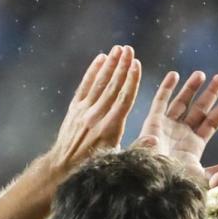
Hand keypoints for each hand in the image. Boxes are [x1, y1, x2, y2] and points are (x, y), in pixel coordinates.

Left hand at [45, 45, 141, 176]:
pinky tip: (100, 59)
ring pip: (99, 83)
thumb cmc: (94, 168)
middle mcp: (96, 116)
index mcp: (110, 129)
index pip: (123, 99)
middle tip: (129, 49)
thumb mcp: (118, 161)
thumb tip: (155, 141)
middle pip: (112, 86)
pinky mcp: (74, 109)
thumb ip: (136, 149)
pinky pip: (84, 86)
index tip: (136, 64)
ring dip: (109, 64)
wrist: (62, 169)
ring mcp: (83, 111)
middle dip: (121, 66)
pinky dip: (92, 72)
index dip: (131, 80)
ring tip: (118, 49)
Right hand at [138, 70, 217, 183]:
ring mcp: (167, 127)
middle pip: (198, 109)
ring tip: (201, 74)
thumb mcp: (205, 176)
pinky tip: (174, 74)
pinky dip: (166, 88)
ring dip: (190, 88)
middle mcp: (181, 134)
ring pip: (181, 102)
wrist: (154, 183)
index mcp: (194, 145)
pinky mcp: (152, 122)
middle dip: (209, 94)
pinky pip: (160, 101)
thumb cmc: (178, 184)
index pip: (211, 123)